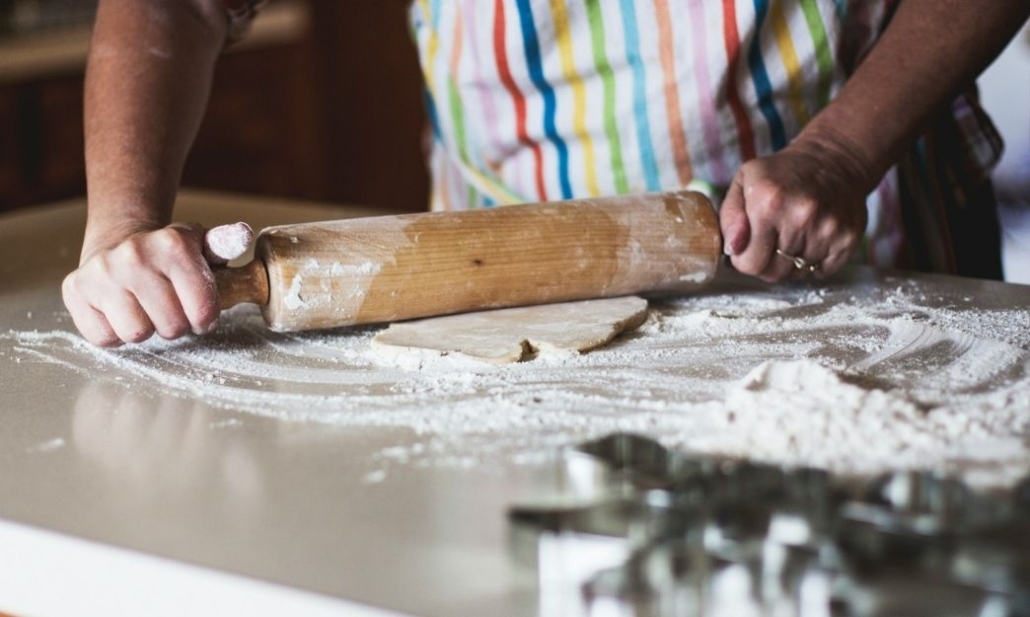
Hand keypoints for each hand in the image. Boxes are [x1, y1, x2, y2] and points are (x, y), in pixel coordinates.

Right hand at [62, 222, 219, 346]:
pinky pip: (105, 337)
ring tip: (145, 308)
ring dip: (146, 328)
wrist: (119, 243)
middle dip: (176, 324)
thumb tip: (243, 235)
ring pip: (137, 334)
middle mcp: (135, 255)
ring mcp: (102, 273)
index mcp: (173, 244)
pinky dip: (115, 332)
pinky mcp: (76, 290)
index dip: (205, 319)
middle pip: (171, 327)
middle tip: (170, 308)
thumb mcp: (202, 247)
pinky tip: (121, 310)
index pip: (203, 310)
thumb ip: (225, 244)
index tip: (200, 313)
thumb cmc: (169, 257)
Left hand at [719, 135, 870, 281]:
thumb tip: (732, 249)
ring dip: (792, 261)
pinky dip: (816, 261)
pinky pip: (822, 271)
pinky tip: (813, 237)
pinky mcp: (847, 238)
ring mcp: (827, 229)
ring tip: (795, 233)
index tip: (750, 245)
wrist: (833, 159)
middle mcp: (800, 217)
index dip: (745, 259)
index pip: (750, 264)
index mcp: (768, 204)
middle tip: (772, 240)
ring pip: (798, 273)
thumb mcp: (743, 182)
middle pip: (774, 273)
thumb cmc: (781, 174)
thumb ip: (729, 218)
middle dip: (768, 262)